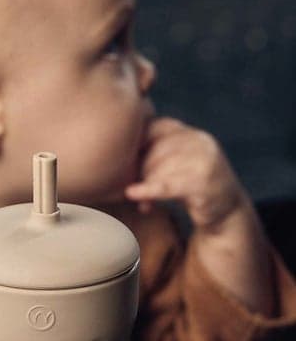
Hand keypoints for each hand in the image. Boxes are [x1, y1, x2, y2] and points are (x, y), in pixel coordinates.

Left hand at [124, 117, 245, 230]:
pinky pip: (167, 185)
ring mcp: (204, 160)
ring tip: (144, 203)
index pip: (153, 128)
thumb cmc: (192, 187)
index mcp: (189, 133)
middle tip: (136, 189)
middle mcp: (199, 141)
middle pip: (154, 150)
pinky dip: (147, 190)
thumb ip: (154, 153)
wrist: (228, 212)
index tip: (126, 163)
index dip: (136, 145)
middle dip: (140, 171)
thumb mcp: (176, 164)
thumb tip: (113, 151)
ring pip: (158, 168)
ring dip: (146, 186)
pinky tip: (133, 194)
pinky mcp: (204, 183)